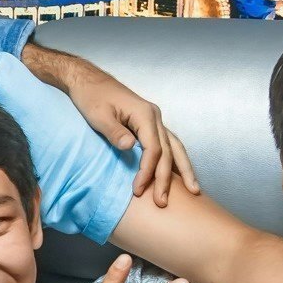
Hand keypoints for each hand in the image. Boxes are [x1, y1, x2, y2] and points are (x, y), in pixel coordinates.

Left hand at [66, 64, 199, 207]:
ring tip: (194, 191)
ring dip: (184, 170)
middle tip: (162, 202)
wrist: (88, 81)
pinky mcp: (149, 124)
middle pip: (168, 151)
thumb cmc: (91, 96)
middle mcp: (154, 116)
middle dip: (166, 178)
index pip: (154, 148)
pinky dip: (175, 161)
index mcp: (144, 114)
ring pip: (175, 147)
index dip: (148, 171)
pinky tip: (178, 175)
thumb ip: (114, 132)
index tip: (138, 189)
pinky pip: (168, 145)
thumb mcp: (98, 114)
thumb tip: (130, 147)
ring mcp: (154, 120)